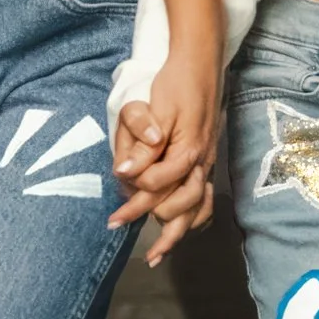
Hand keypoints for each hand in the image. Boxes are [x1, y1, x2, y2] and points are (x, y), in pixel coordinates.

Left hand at [111, 48, 222, 264]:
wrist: (201, 63)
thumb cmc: (175, 83)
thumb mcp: (153, 106)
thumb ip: (141, 141)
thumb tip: (126, 172)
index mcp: (187, 149)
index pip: (158, 186)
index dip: (134, 202)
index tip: (112, 214)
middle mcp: (201, 161)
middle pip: (178, 205)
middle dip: (147, 219)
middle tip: (117, 226)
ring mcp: (206, 163)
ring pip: (196, 209)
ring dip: (175, 233)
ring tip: (156, 254)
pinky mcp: (206, 161)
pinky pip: (205, 199)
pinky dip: (194, 219)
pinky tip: (182, 231)